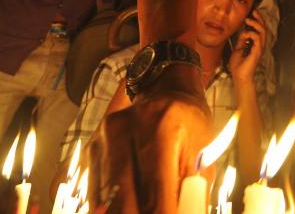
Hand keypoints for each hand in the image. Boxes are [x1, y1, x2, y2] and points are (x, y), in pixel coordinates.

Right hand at [90, 74, 212, 213]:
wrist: (166, 92)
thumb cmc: (190, 125)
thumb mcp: (203, 155)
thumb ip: (193, 193)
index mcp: (162, 125)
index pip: (157, 187)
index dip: (163, 212)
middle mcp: (126, 127)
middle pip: (124, 196)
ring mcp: (103, 138)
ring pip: (105, 197)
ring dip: (121, 211)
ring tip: (143, 210)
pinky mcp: (91, 149)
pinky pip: (95, 191)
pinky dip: (109, 208)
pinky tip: (123, 209)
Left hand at [228, 10, 266, 85]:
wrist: (239, 76)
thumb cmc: (239, 65)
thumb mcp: (238, 48)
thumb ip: (242, 40)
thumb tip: (244, 31)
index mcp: (256, 44)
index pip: (260, 30)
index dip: (258, 20)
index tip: (252, 13)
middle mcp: (260, 45)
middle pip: (264, 28)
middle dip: (259, 18)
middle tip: (254, 11)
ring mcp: (259, 48)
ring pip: (262, 32)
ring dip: (255, 24)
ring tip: (248, 20)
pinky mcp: (257, 52)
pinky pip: (257, 39)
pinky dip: (251, 34)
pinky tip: (246, 34)